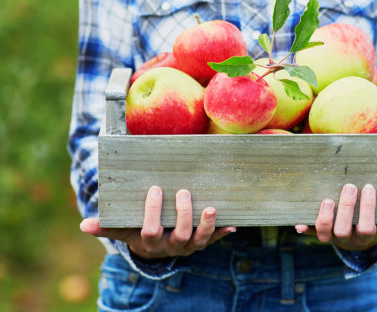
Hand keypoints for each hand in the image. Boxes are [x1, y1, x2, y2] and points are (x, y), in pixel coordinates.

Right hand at [80, 186, 235, 257]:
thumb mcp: (123, 228)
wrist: (156, 246)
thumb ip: (107, 226)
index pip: (150, 230)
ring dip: (206, 225)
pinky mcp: (202, 242)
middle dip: (182, 215)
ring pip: (199, 240)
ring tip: (210, 208)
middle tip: (184, 192)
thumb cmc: (138, 229)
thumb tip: (83, 225)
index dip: (152, 212)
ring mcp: (188, 246)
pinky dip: (223, 232)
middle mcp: (171, 247)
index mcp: (150, 242)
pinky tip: (232, 224)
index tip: (155, 189)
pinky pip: (214, 239)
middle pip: (178, 235)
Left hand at [295, 183, 376, 250]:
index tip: (368, 187)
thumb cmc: (375, 223)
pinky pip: (308, 231)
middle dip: (346, 209)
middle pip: (344, 230)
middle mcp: (346, 238)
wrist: (355, 233)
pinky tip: (298, 222)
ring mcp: (330, 235)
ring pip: (324, 233)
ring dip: (324, 218)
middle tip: (349, 187)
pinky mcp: (316, 230)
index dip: (367, 210)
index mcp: (365, 236)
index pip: (368, 228)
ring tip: (327, 199)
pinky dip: (303, 227)